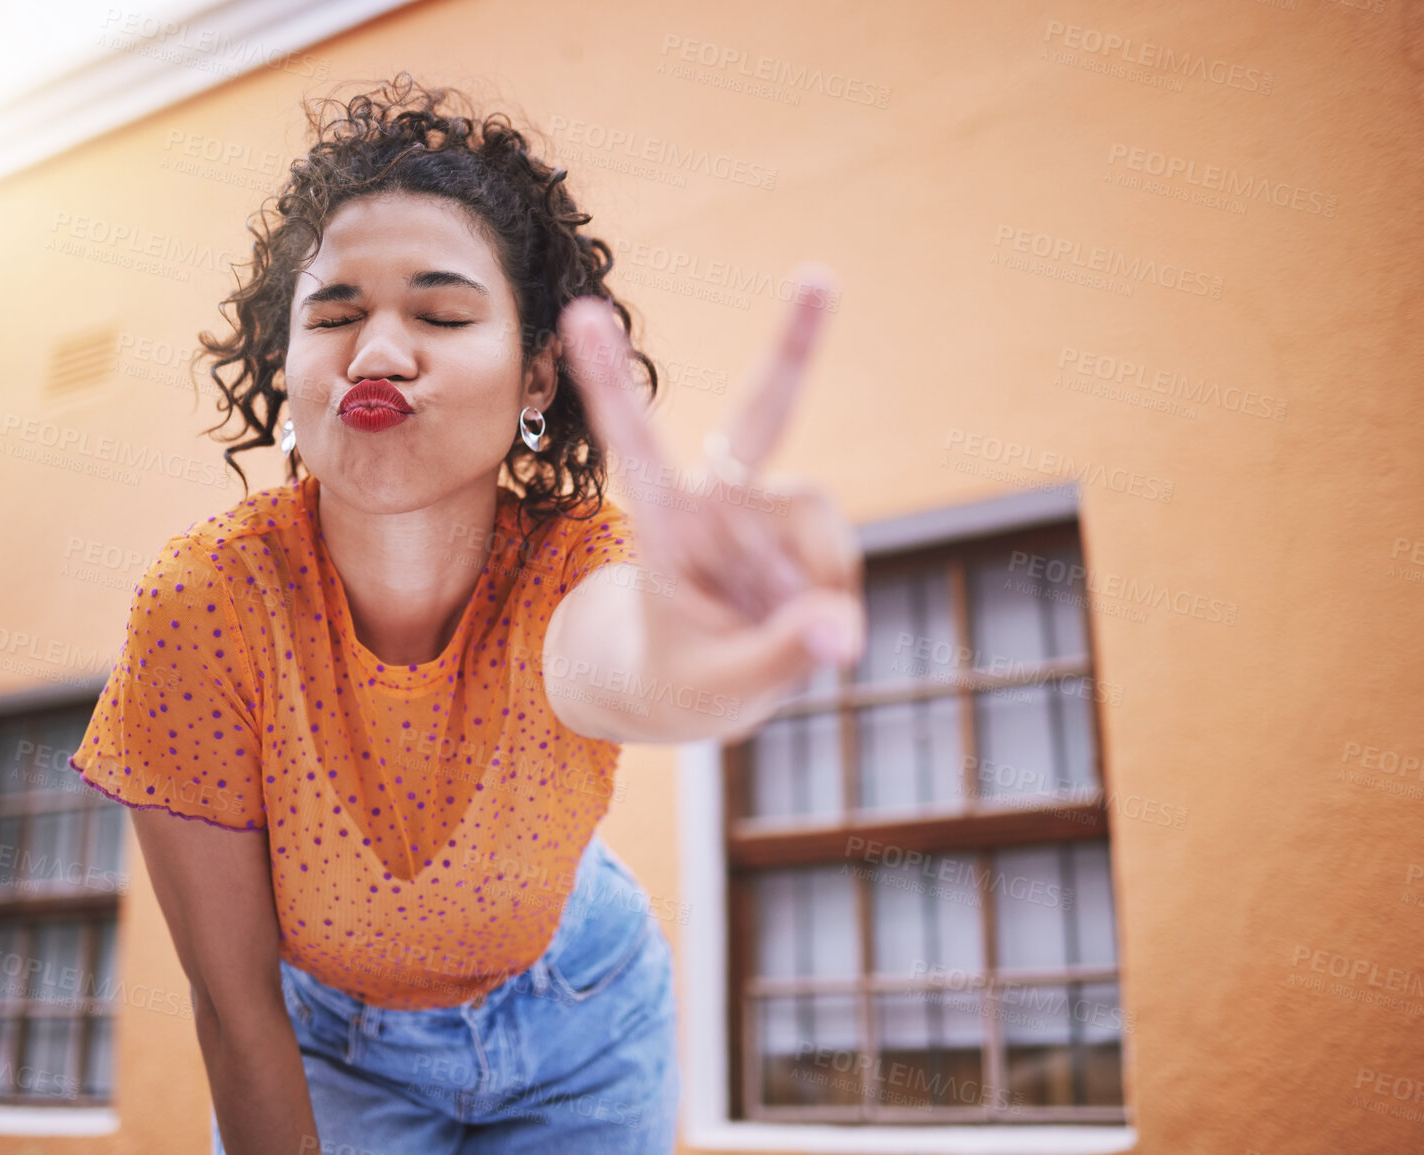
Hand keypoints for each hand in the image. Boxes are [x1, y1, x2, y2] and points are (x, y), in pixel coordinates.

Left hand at [557, 265, 865, 705]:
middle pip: (763, 416)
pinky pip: (839, 558)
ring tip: (781, 638)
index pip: (634, 447)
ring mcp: (767, 514)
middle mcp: (720, 505)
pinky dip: (833, 600)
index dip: (611, 384)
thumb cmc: (687, 683)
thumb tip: (842, 633)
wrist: (699, 688)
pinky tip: (802, 627)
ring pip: (820, 524)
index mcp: (666, 529)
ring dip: (817, 583)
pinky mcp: (804, 531)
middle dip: (795, 345)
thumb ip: (778, 658)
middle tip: (818, 275)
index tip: (581, 314)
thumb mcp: (722, 690)